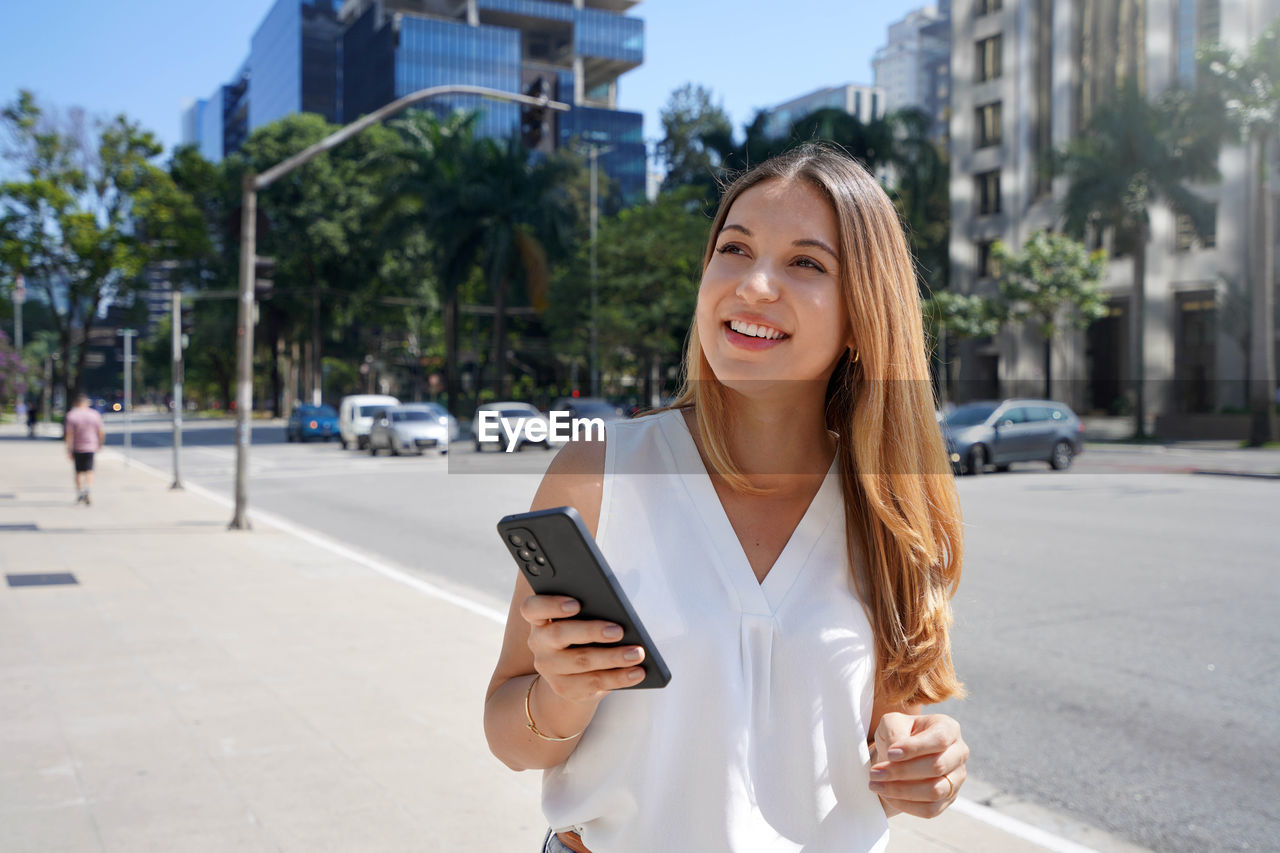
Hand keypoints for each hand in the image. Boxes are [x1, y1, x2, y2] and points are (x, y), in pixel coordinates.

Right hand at [520, 594, 645, 705]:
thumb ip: (589, 609)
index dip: (550, 604)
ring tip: (637, 653)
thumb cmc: (581, 634)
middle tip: (619, 630)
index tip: (576, 603)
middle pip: (558, 634)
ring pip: (581, 661)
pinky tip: (637, 672)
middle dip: (591, 631)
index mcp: (539, 619)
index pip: (532, 608)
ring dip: (612, 657)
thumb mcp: (579, 620)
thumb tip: (617, 611)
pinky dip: (619, 677)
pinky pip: (594, 683)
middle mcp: (539, 643)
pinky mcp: (565, 688)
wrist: (570, 674)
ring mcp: (550, 668)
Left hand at [869, 712, 967, 817]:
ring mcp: (957, 778)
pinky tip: (887, 795)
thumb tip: (895, 753)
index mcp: (948, 728)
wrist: (900, 753)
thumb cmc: (899, 733)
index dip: (915, 748)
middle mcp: (958, 753)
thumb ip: (894, 731)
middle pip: (937, 766)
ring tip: (876, 785)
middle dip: (902, 771)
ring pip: (935, 791)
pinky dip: (906, 805)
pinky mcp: (949, 799)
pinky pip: (931, 809)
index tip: (890, 753)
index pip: (939, 739)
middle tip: (875, 772)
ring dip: (901, 791)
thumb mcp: (893, 722)